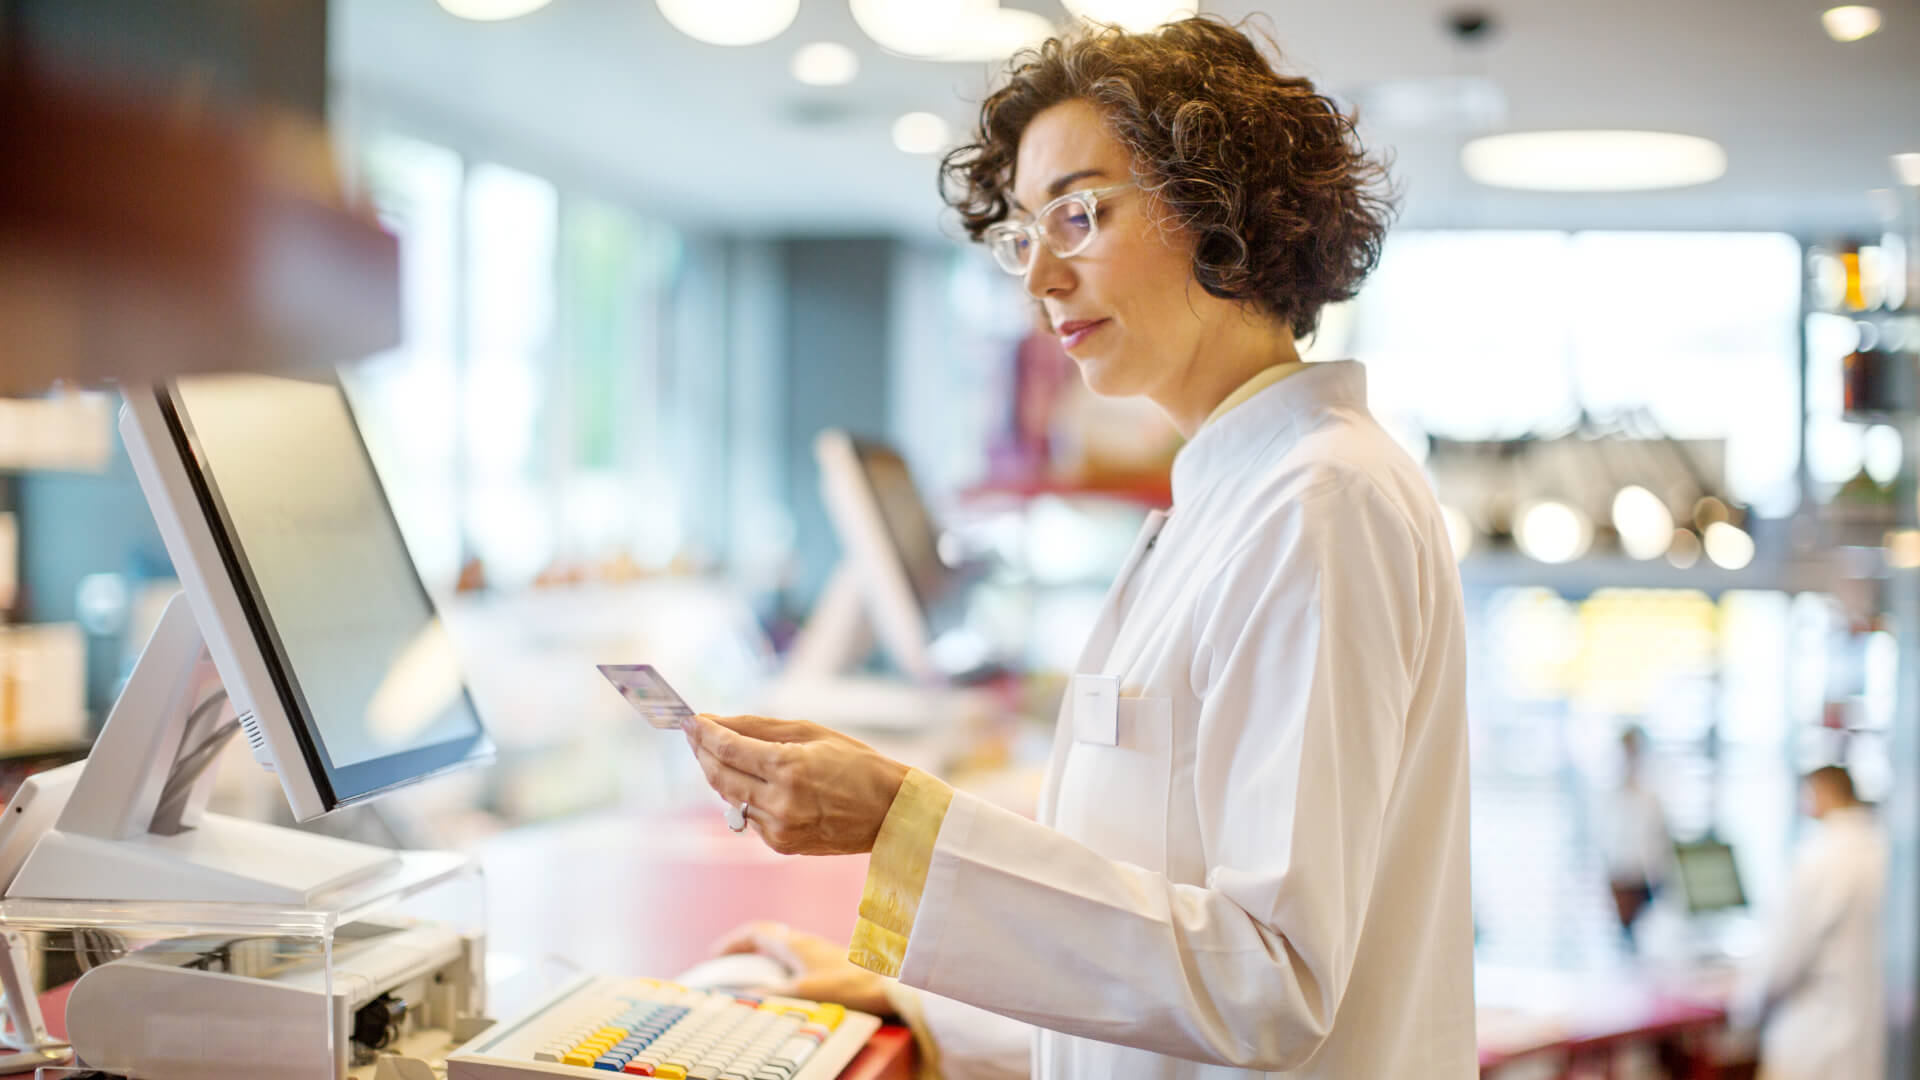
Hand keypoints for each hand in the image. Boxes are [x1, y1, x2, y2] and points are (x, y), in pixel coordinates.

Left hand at [682, 712, 908, 855]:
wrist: (890, 812)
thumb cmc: (857, 763)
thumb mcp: (811, 732)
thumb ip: (759, 728)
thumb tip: (717, 723)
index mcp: (789, 768)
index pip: (728, 749)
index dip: (703, 733)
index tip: (690, 720)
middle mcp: (780, 802)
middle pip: (719, 776)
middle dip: (701, 752)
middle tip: (694, 733)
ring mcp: (779, 828)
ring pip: (729, 798)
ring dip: (718, 774)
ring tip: (718, 752)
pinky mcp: (780, 845)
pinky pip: (748, 816)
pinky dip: (743, 796)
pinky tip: (750, 781)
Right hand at [713, 921, 892, 1015]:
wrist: (888, 984)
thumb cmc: (848, 986)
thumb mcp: (802, 993)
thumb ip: (771, 994)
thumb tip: (740, 995)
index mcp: (794, 944)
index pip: (755, 932)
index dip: (732, 942)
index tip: (715, 956)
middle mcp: (804, 942)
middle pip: (766, 937)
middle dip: (743, 948)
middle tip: (727, 966)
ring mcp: (817, 950)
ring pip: (781, 947)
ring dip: (761, 957)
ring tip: (749, 978)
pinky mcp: (828, 960)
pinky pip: (794, 957)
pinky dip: (778, 966)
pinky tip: (781, 985)